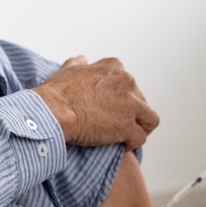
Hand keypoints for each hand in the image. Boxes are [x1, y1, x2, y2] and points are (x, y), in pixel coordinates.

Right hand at [33, 56, 159, 149]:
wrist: (55, 110)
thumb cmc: (58, 92)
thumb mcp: (69, 70)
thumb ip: (79, 64)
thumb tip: (82, 60)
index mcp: (114, 68)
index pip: (129, 82)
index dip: (123, 97)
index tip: (114, 107)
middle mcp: (127, 82)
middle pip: (141, 100)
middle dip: (132, 113)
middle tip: (118, 124)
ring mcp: (130, 104)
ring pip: (150, 119)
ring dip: (141, 128)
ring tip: (129, 137)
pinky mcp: (128, 126)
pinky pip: (141, 137)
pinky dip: (134, 143)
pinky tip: (124, 146)